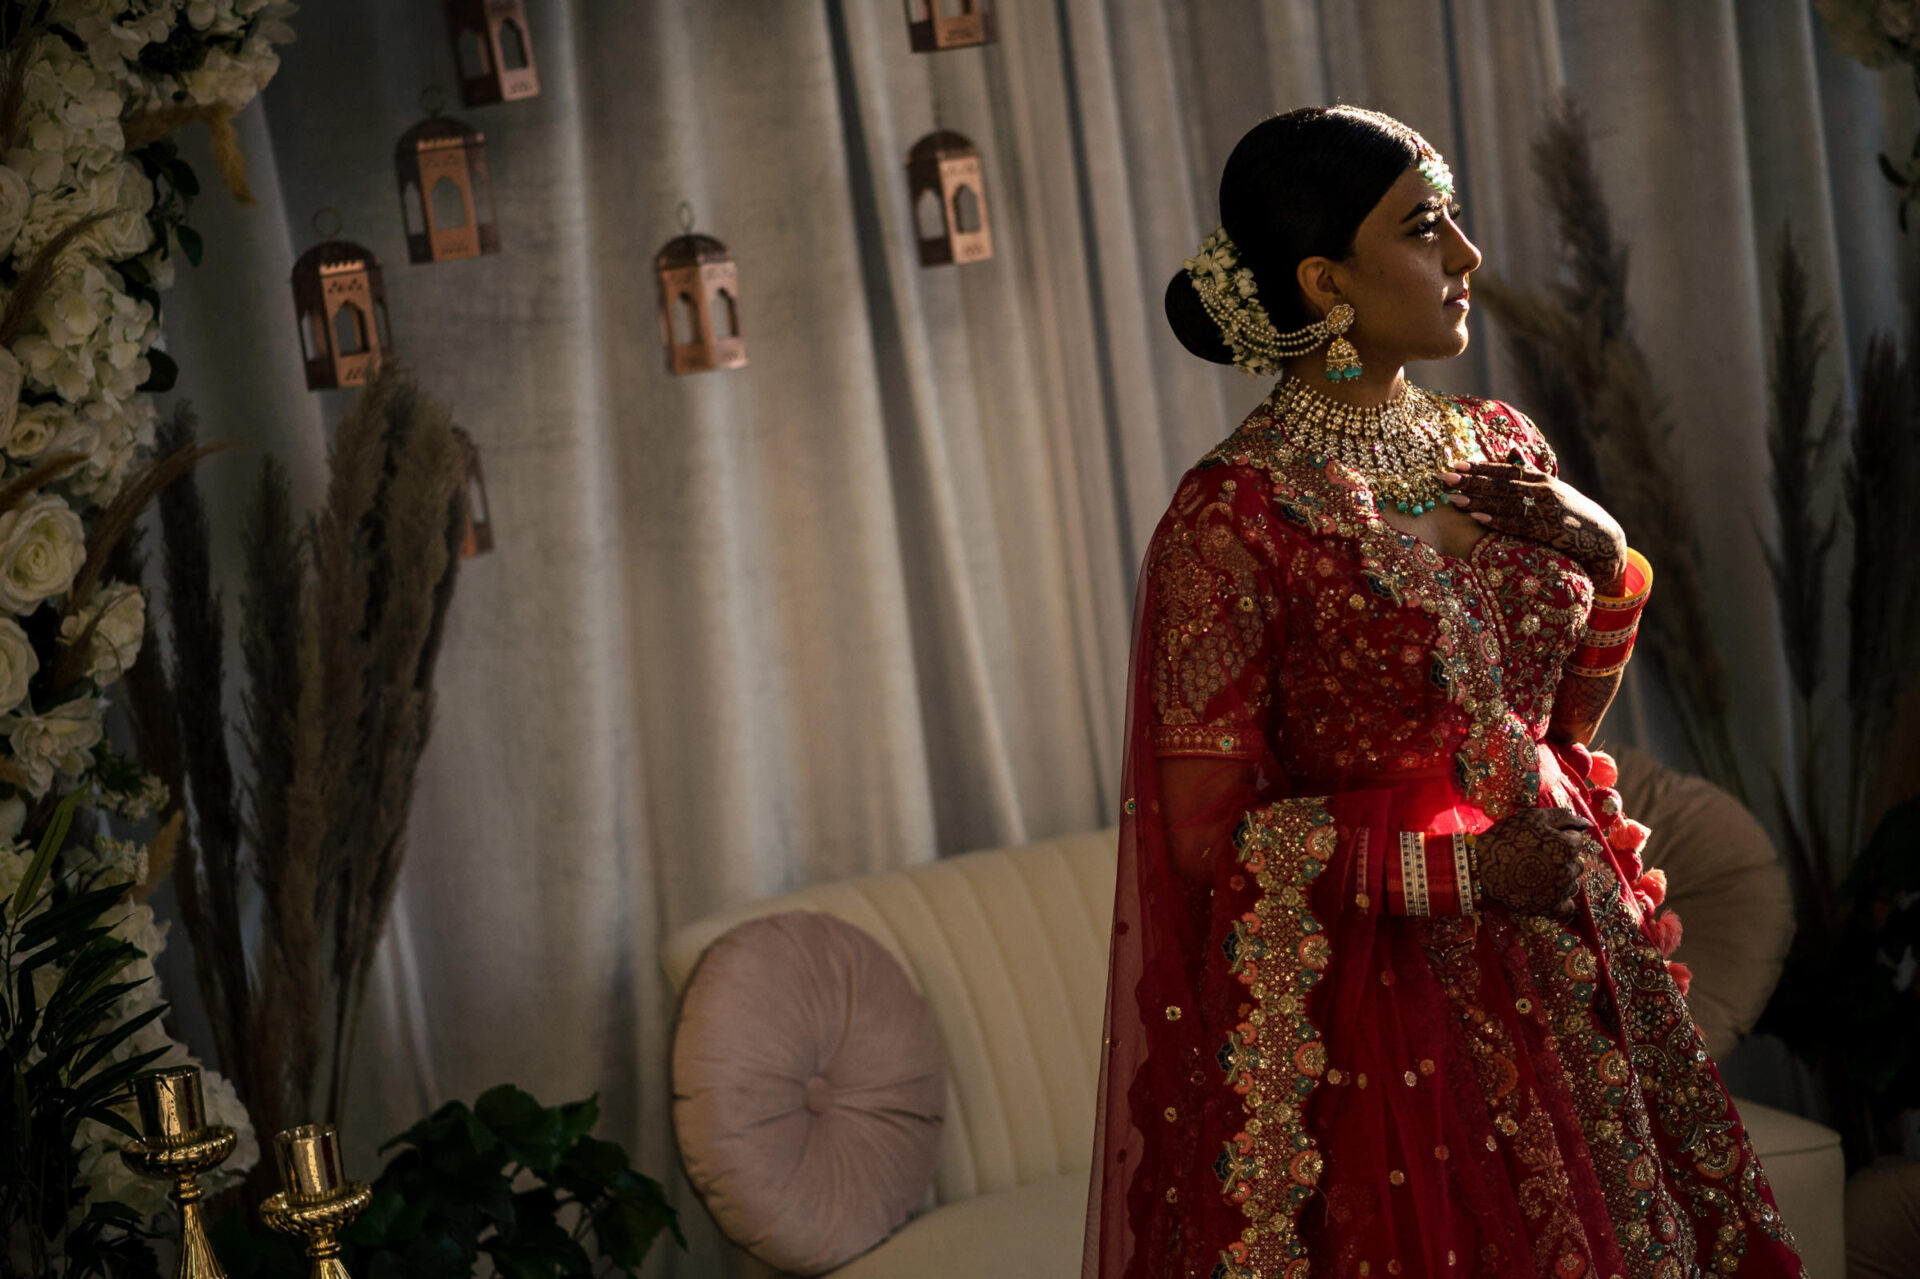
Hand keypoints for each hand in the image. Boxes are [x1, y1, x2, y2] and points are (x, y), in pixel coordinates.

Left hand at [1442, 454, 1626, 587]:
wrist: (1601, 537)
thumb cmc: (1570, 511)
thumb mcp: (1552, 487)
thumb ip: (1529, 471)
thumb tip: (1512, 450)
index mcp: (1541, 479)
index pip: (1505, 470)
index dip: (1479, 467)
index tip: (1456, 465)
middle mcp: (1543, 491)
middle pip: (1501, 485)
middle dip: (1470, 482)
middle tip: (1444, 479)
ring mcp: (1547, 511)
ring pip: (1506, 505)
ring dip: (1478, 502)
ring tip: (1454, 500)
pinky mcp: (1550, 531)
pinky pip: (1519, 526)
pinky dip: (1498, 521)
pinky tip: (1479, 519)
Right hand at [1475, 807, 1591, 915]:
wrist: (1479, 867)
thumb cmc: (1505, 838)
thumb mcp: (1531, 817)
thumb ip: (1561, 816)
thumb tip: (1586, 823)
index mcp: (1567, 846)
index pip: (1576, 840)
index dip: (1560, 837)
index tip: (1542, 840)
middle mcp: (1568, 870)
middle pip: (1577, 862)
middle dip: (1563, 858)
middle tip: (1540, 857)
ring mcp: (1560, 891)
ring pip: (1573, 883)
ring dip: (1562, 878)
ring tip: (1540, 874)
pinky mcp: (1549, 908)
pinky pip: (1568, 908)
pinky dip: (1561, 901)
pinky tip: (1549, 894)